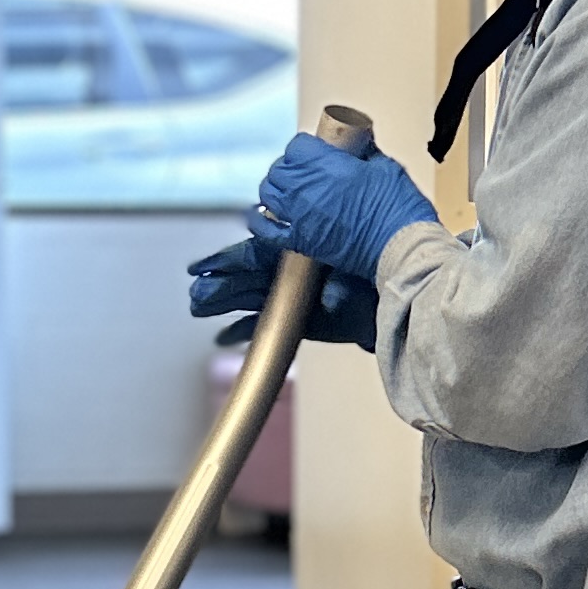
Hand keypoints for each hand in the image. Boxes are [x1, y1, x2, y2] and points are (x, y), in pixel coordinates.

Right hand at [186, 235, 376, 349]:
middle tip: (195, 295)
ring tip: (197, 308)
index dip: (225, 262)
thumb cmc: (374, 272)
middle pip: (245, 278)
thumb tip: (330, 301)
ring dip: (223, 304)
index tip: (199, 269)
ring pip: (249, 299)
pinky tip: (223, 338)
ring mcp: (291, 298)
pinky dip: (243, 332)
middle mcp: (289, 273)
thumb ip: (339, 285)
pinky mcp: (298, 323)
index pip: (254, 253)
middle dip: (219, 286)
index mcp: (296, 251)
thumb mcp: (354, 271)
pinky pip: (264, 326)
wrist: (392, 299)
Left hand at [252, 130, 439, 291]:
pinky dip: (260, 221)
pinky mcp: (301, 241)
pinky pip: (266, 230)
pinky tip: (262, 215)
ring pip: (268, 193)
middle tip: (303, 169)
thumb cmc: (398, 210)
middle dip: (290, 166)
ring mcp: (300, 216)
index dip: (306, 147)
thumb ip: (366, 153)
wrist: (401, 247)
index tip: (314, 150)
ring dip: (276, 188)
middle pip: (279, 168)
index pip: (297, 146)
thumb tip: (361, 145)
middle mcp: (306, 189)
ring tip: (287, 189)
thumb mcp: (385, 167)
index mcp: (326, 165)